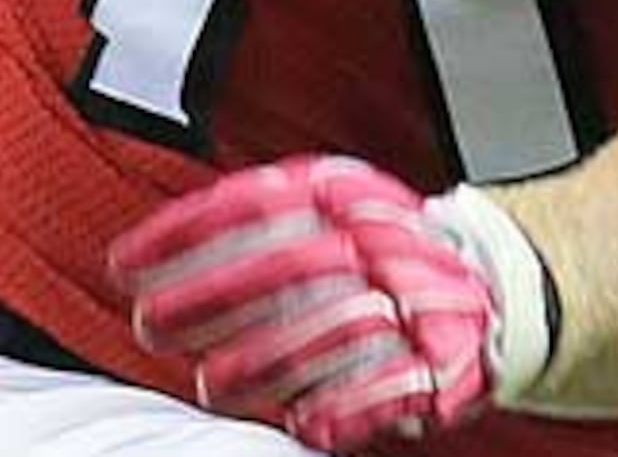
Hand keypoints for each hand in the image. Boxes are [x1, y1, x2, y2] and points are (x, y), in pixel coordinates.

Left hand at [109, 154, 506, 449]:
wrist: (492, 285)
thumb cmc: (379, 249)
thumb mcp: (322, 207)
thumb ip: (255, 220)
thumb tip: (155, 253)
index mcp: (343, 192)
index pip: (253, 202)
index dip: (182, 234)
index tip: (126, 264)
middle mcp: (379, 239)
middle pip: (285, 268)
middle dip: (209, 301)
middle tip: (152, 326)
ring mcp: (416, 300)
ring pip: (333, 330)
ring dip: (264, 363)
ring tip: (211, 385)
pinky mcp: (444, 363)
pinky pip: (392, 387)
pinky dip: (346, 409)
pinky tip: (302, 424)